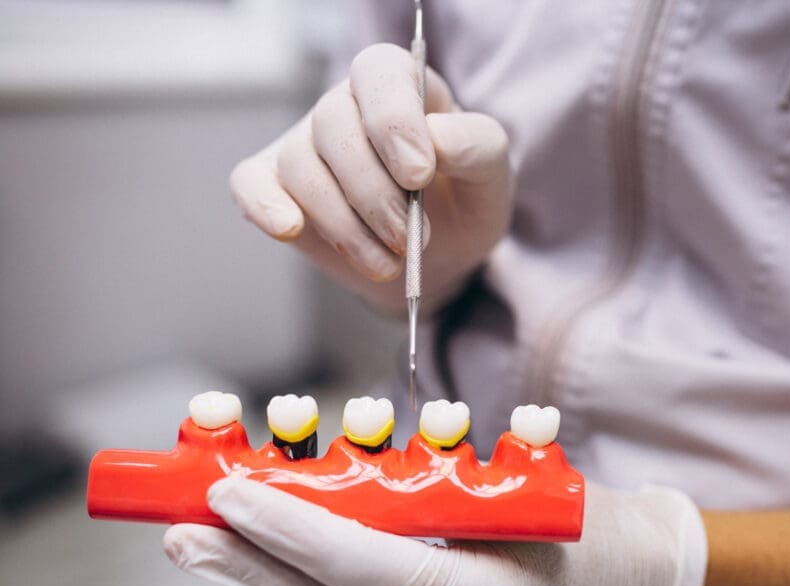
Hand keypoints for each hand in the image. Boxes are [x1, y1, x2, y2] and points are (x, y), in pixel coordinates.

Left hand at [163, 479, 707, 585]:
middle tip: (179, 531)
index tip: (229, 497)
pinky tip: (259, 549)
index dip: (292, 530)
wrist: (622, 575)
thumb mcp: (527, 491)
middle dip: (247, 564)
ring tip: (203, 535)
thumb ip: (449, 492)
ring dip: (264, 566)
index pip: (366, 567)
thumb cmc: (583, 526)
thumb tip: (355, 476)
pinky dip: (301, 571)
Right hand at [229, 43, 512, 311]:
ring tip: (389, 262)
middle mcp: (347, 108)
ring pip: (302, 167)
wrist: (438, 260)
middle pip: (334, 125)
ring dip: (346, 225)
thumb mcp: (491, 178)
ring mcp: (306, 145)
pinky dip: (264, 205)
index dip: (393, 120)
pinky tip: (290, 229)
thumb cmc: (463, 203)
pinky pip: (250, 183)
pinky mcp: (276, 186)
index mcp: (401, 87)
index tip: (419, 176)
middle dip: (375, 195)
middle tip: (411, 239)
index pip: (379, 71)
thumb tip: (437, 138)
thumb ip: (477, 147)